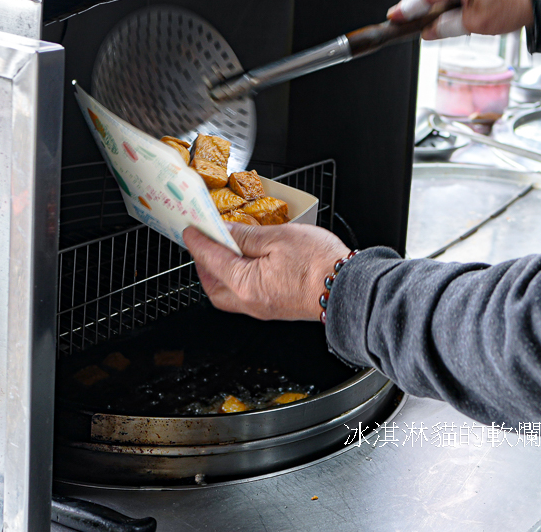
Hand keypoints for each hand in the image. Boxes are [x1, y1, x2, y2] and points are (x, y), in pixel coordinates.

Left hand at [183, 222, 351, 320]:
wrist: (349, 288)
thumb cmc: (320, 264)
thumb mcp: (278, 237)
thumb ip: (247, 235)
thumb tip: (225, 232)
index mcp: (245, 285)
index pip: (212, 260)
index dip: (199, 243)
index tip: (191, 231)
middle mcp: (251, 302)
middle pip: (214, 287)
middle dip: (203, 265)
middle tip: (203, 243)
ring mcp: (264, 308)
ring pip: (229, 294)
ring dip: (220, 273)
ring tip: (224, 251)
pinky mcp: (276, 308)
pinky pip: (245, 295)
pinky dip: (237, 279)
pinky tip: (247, 263)